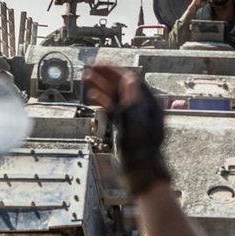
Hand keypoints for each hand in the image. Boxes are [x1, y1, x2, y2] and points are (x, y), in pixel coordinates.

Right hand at [83, 66, 170, 195]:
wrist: (139, 171)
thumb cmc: (140, 150)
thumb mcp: (134, 122)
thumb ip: (131, 99)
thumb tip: (129, 78)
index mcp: (148, 104)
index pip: (130, 80)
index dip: (114, 71)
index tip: (99, 64)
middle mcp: (141, 107)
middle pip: (122, 86)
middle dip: (105, 76)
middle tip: (89, 69)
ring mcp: (133, 116)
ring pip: (116, 96)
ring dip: (101, 86)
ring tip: (87, 79)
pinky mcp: (125, 126)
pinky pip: (113, 108)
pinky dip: (102, 100)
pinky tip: (93, 97)